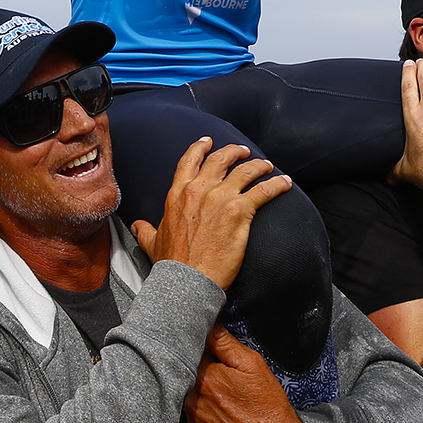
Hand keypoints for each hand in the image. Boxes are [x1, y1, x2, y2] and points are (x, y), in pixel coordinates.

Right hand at [130, 137, 292, 290]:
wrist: (187, 281)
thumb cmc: (172, 264)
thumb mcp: (152, 242)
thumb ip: (146, 230)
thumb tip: (137, 225)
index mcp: (178, 194)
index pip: (190, 160)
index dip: (201, 147)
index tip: (209, 141)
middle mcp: (200, 190)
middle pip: (221, 159)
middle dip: (234, 152)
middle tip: (243, 151)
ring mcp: (221, 198)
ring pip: (245, 171)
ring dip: (258, 165)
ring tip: (266, 165)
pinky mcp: (240, 211)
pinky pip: (263, 191)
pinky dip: (277, 185)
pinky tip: (285, 183)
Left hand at [183, 327, 310, 422]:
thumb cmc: (268, 408)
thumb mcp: (254, 366)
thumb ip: (226, 343)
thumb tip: (210, 326)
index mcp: (207, 378)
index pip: (195, 351)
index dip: (207, 350)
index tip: (217, 355)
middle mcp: (194, 400)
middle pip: (190, 374)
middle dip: (205, 372)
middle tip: (225, 380)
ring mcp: (193, 421)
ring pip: (191, 395)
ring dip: (203, 392)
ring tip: (227, 399)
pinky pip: (193, 416)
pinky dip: (204, 412)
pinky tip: (223, 414)